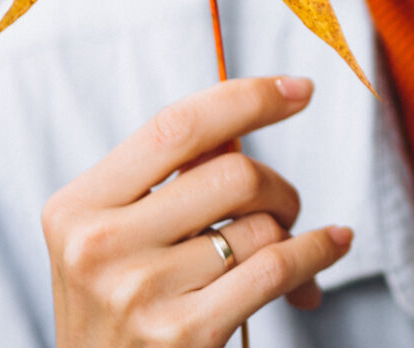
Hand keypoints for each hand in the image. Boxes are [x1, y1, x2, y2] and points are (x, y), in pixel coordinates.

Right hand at [41, 76, 351, 346]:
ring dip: (289, 230)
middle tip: (282, 207)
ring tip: (280, 246)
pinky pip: (277, 268)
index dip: (249, 99)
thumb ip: (176, 177)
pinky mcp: (182, 336)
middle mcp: (99, 246)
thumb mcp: (121, 232)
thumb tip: (259, 116)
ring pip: (261, 225)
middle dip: (278, 186)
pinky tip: (334, 242)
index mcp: (79, 205)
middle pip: (235, 173)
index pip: (179, 126)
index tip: (300, 89)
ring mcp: (139, 293)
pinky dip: (318, 250)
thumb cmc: (125, 300)